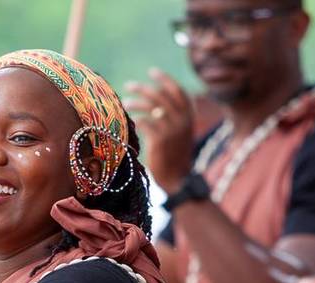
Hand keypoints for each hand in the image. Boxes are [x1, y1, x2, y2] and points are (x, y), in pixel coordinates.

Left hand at [124, 68, 194, 192]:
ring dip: (136, 102)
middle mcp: (183, 120)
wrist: (176, 178)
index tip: (152, 72)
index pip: (178, 91)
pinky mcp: (161, 140)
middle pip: (161, 96)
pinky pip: (145, 122)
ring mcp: (172, 130)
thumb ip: (171, 115)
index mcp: (189, 116)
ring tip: (125, 102)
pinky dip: (136, 118)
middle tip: (130, 86)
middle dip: (144, 88)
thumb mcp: (179, 132)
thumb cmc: (173, 154)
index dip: (165, 79)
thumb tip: (153, 98)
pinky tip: (129, 120)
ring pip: (152, 107)